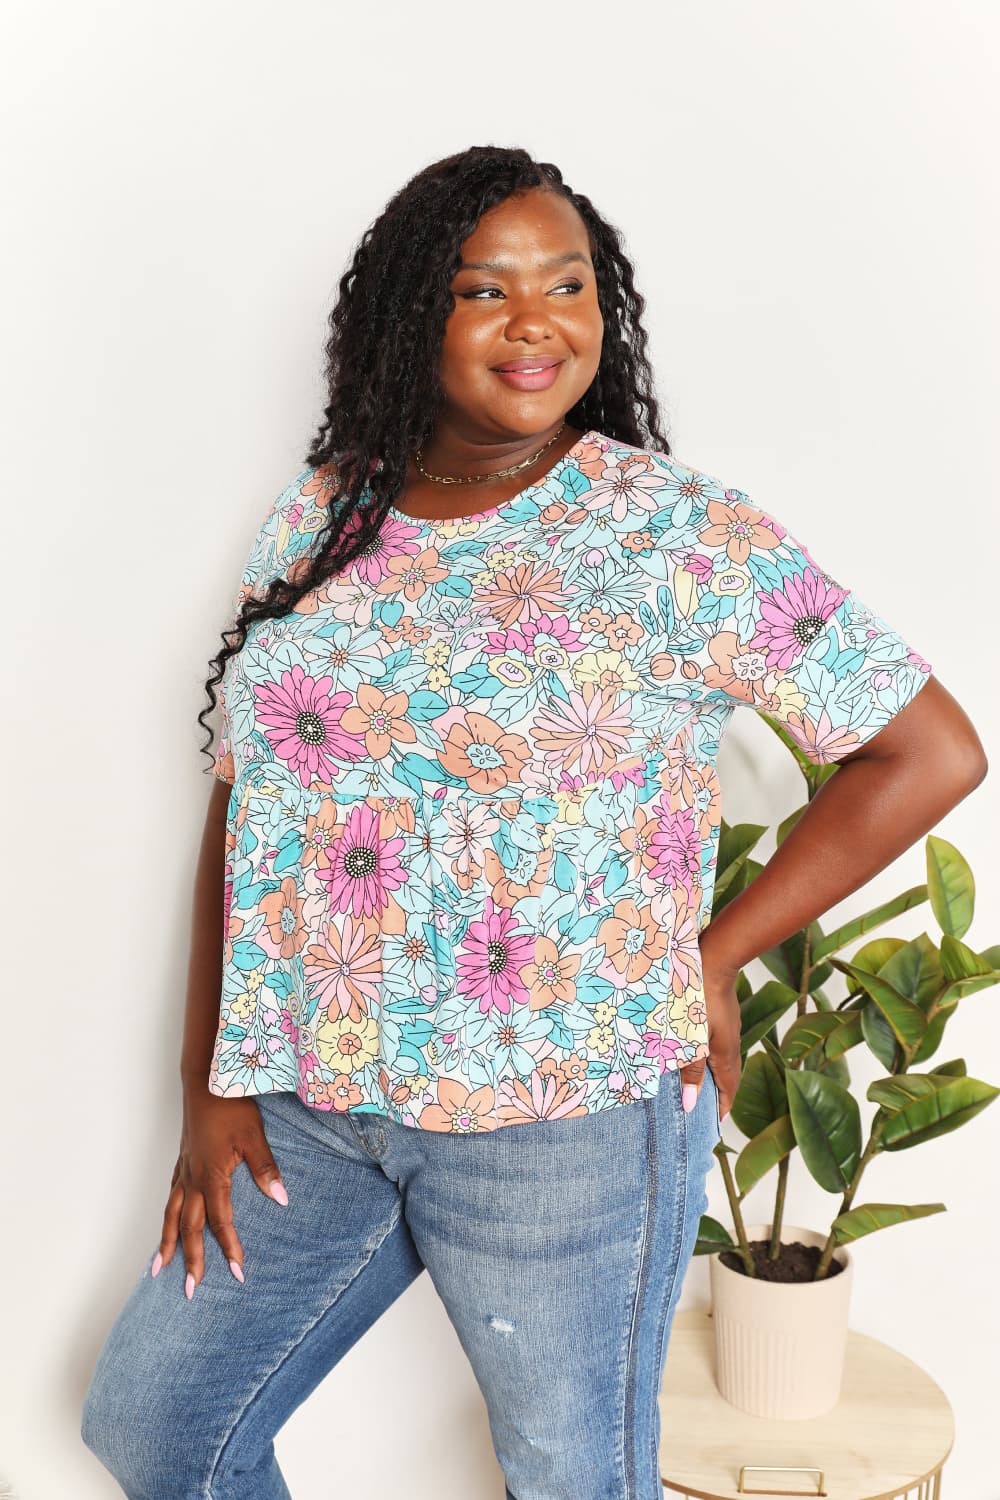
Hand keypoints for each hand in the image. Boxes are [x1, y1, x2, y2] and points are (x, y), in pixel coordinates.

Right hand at [151, 1084, 288, 1298]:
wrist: (205, 1080)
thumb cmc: (231, 1106)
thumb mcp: (254, 1137)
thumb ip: (266, 1169)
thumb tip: (282, 1200)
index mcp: (212, 1176)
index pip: (221, 1221)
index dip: (229, 1248)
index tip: (237, 1273)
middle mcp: (192, 1179)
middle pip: (190, 1228)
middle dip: (190, 1260)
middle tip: (190, 1291)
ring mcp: (183, 1170)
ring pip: (172, 1215)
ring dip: (167, 1244)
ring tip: (158, 1270)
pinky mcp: (181, 1161)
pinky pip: (170, 1197)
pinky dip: (166, 1217)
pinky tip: (167, 1224)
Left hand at [678, 950, 742, 1121]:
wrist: (714, 960)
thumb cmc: (698, 998)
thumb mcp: (691, 1038)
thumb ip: (690, 1069)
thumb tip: (691, 1102)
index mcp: (725, 1053)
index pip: (728, 1088)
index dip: (722, 1106)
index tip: (716, 1122)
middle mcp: (730, 1043)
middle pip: (728, 1076)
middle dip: (719, 1093)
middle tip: (706, 1108)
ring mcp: (728, 1028)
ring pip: (722, 1059)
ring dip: (714, 1074)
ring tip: (700, 1084)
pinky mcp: (722, 1015)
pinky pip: (719, 1044)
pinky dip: (710, 1056)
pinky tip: (699, 1052)